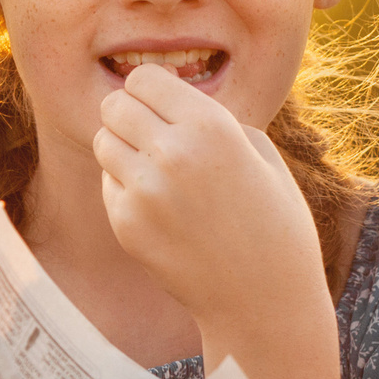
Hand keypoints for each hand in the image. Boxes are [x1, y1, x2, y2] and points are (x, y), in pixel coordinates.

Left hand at [92, 65, 332, 346]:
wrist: (265, 301)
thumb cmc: (275, 224)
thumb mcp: (263, 156)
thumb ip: (218, 120)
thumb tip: (174, 100)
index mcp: (212, 126)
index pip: (145, 77)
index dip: (151, 89)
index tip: (162, 105)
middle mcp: (172, 152)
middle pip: (114, 104)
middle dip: (130, 114)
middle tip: (151, 135)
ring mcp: (144, 192)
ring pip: (103, 142)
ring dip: (124, 149)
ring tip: (157, 170)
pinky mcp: (127, 226)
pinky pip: (108, 184)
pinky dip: (127, 188)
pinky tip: (162, 209)